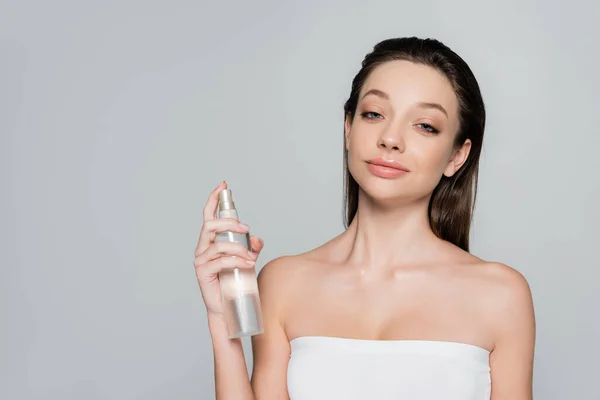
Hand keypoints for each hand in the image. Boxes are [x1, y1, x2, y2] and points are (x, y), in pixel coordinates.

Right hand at [193, 181, 264, 316]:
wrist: (229, 307)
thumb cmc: (236, 282)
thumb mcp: (247, 259)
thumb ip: (252, 246)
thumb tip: (256, 238)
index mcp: (211, 241)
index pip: (209, 216)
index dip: (214, 199)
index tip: (223, 186)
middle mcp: (203, 248)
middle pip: (210, 226)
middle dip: (229, 223)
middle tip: (245, 228)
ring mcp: (201, 260)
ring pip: (218, 245)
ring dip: (238, 248)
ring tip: (251, 257)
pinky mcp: (203, 273)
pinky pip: (220, 261)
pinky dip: (236, 260)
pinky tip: (248, 263)